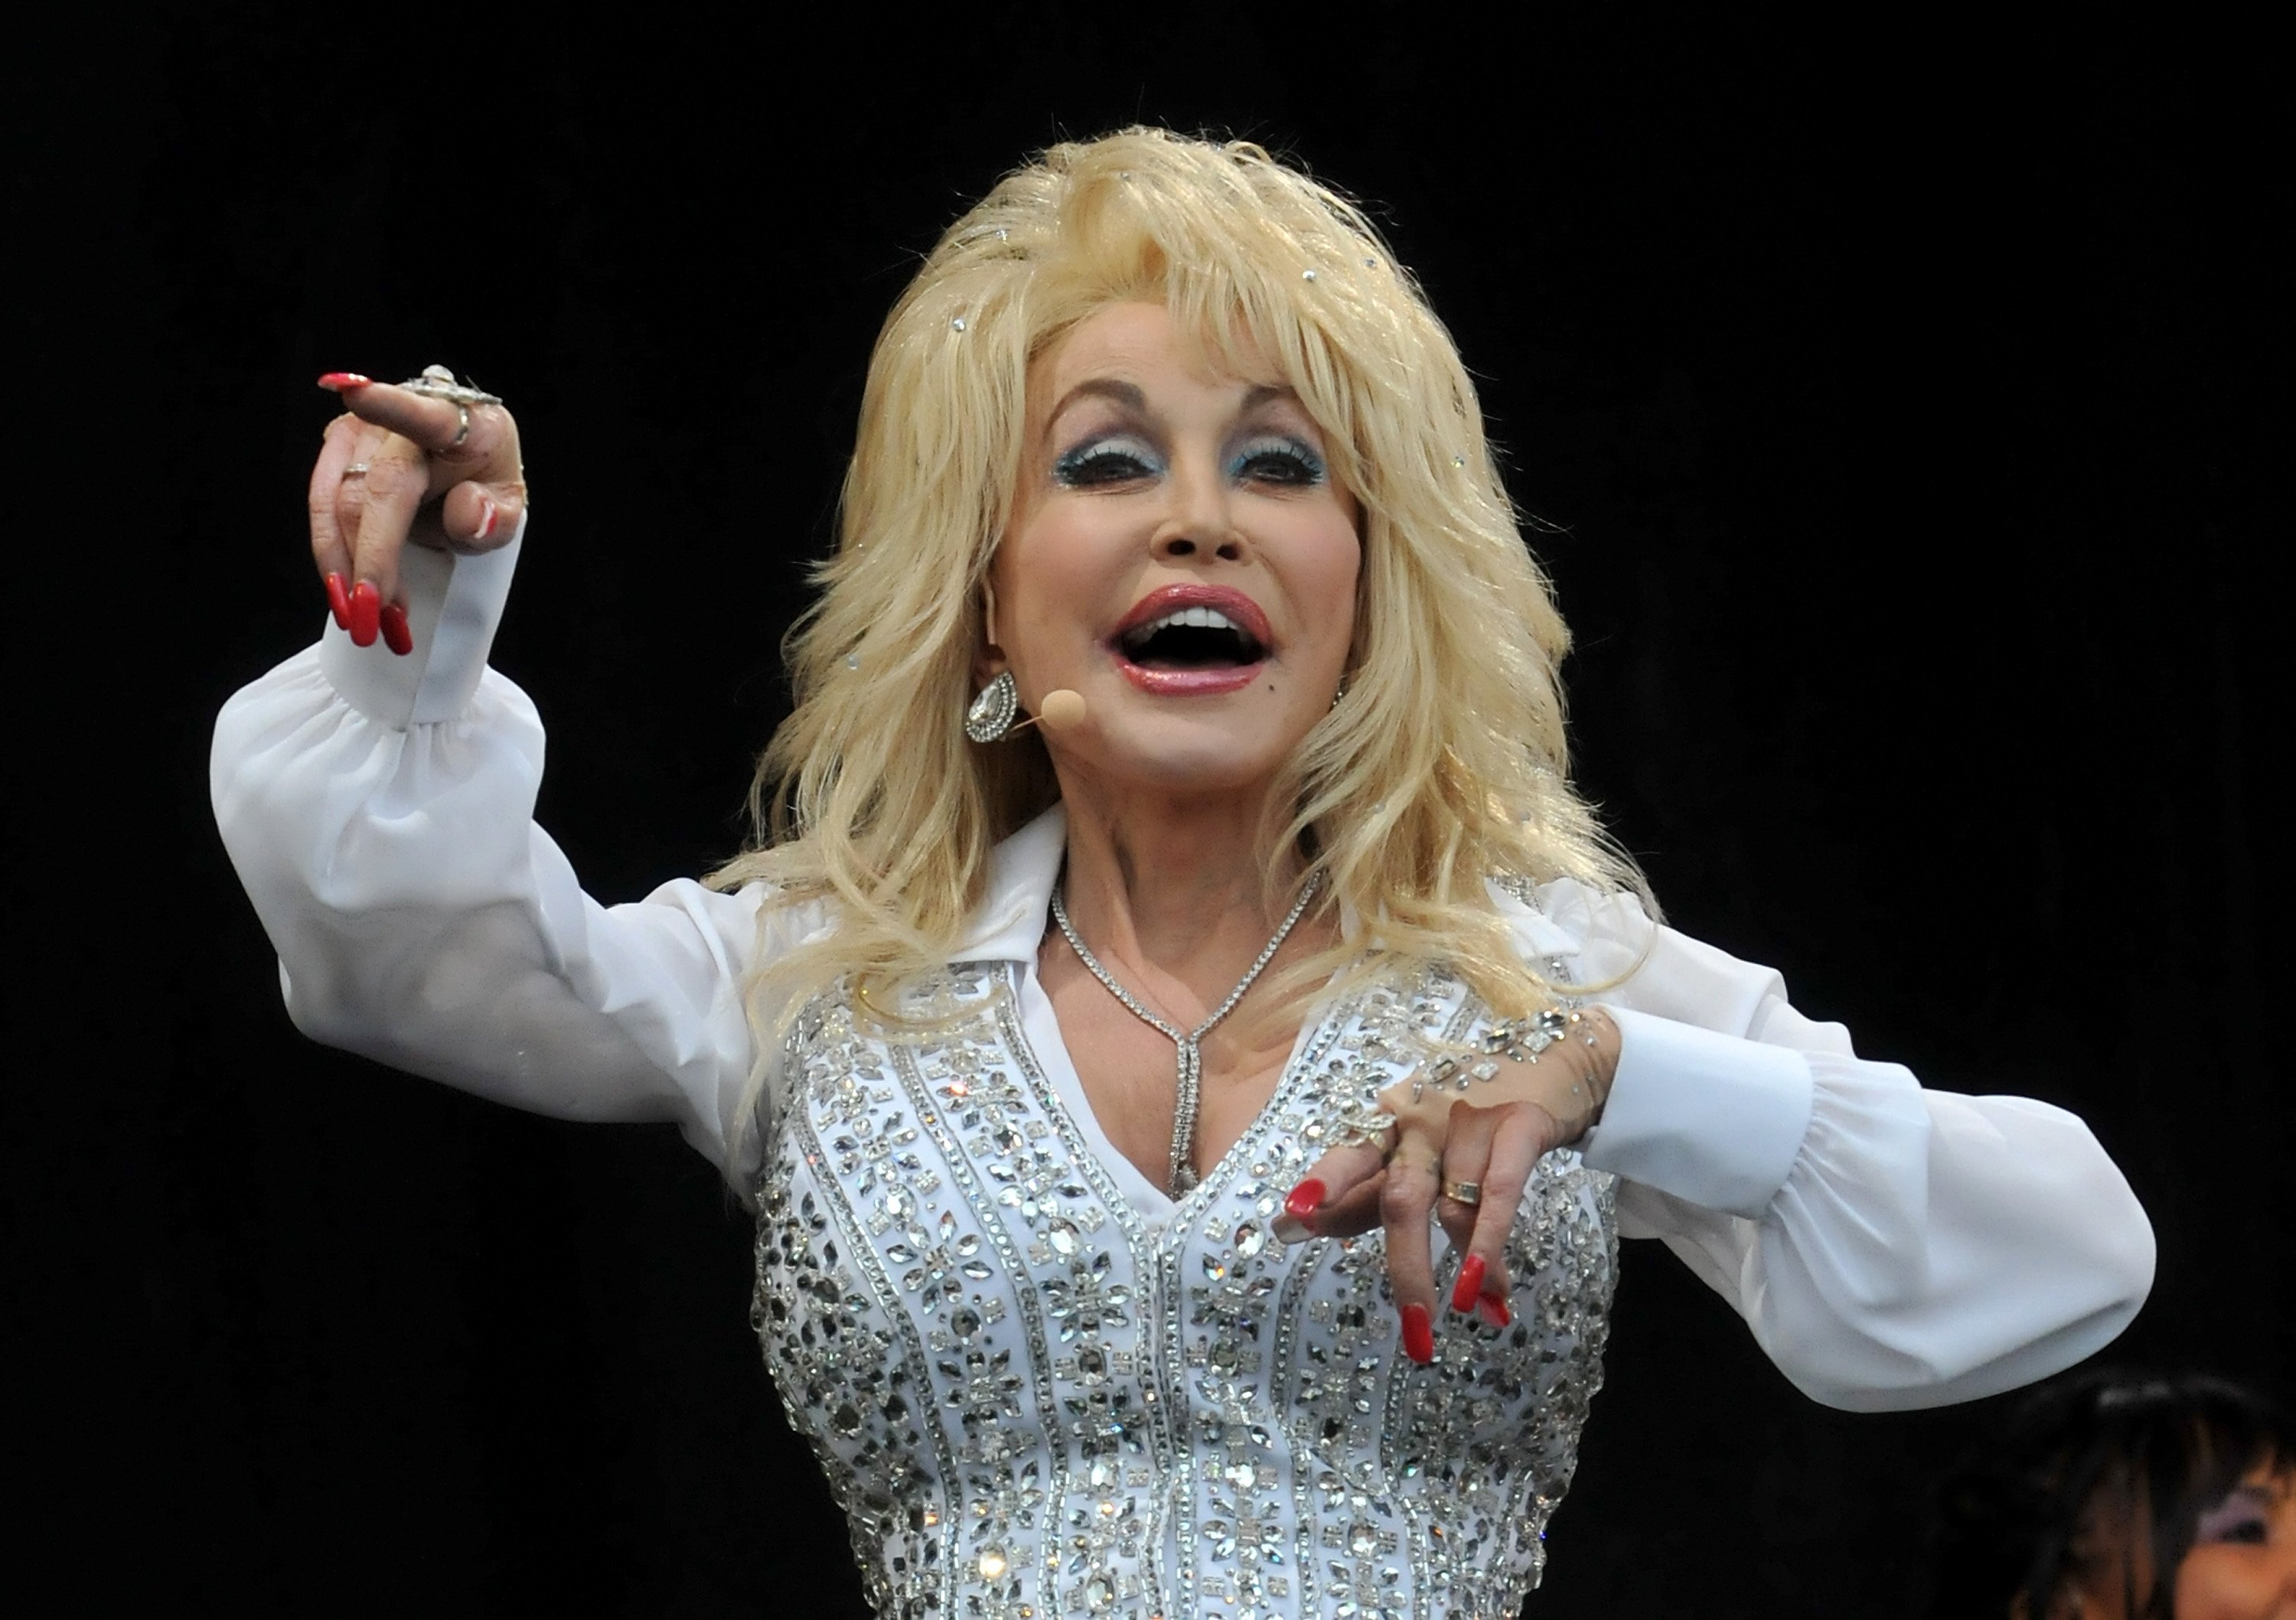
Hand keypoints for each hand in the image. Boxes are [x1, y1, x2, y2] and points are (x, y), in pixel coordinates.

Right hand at [308, 370, 526, 651]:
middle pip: (374, 491)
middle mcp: (399, 420)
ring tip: (362, 621)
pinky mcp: (335, 450)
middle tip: (374, 621)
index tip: (354, 393)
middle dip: (371, 561)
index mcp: (457, 423)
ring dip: (344, 568)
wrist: (458, 469)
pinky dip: (333, 558)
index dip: (389, 405)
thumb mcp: (507, 506)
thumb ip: (497, 517)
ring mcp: (360, 431)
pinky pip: (322, 509)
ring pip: (336, 503)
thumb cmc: (482, 486)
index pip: (423, 416)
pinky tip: (345, 596)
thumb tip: (470, 515)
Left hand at [1278, 1007, 1619, 1362]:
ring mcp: (1468, 1120)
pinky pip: (1500, 1190)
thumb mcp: (1408, 1151)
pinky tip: (1492, 1285)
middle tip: (1416, 1330)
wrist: (1551, 1058)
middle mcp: (1420, 1122)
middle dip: (1407, 1267)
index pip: (1349, 1156)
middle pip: (1401, 1197)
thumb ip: (1358, 1194)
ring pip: (1454, 1205)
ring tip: (1474, 1312)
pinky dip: (1492, 1240)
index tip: (1289, 1220)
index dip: (1323, 1186)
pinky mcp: (1518, 1123)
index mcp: (1386, 1126)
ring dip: (1466, 1266)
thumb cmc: (1463, 1115)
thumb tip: (1285, 1228)